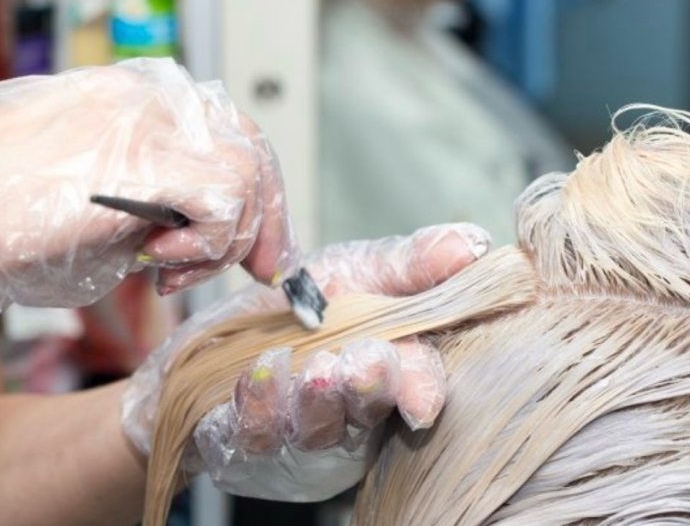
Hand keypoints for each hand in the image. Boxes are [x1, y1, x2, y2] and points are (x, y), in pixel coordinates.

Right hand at [0, 58, 298, 336]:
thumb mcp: (88, 194)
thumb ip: (147, 198)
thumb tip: (191, 231)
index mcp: (136, 97)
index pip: (228, 130)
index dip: (254, 190)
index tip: (255, 241)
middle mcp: (150, 99)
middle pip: (252, 147)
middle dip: (264, 218)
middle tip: (259, 267)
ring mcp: (149, 124)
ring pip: (246, 177)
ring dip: (222, 241)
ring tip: (171, 270)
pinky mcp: (144, 161)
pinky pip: (223, 204)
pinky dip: (206, 246)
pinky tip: (160, 263)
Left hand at [121, 223, 489, 500]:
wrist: (218, 338)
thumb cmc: (304, 307)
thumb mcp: (358, 270)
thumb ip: (411, 263)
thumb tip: (472, 245)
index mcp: (389, 371)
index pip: (417, 385)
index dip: (421, 388)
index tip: (422, 397)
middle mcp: (350, 413)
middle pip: (367, 411)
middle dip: (367, 388)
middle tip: (362, 363)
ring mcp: (299, 435)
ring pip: (314, 429)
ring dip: (315, 399)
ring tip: (312, 368)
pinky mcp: (247, 444)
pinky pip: (253, 433)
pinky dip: (258, 404)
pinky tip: (259, 372)